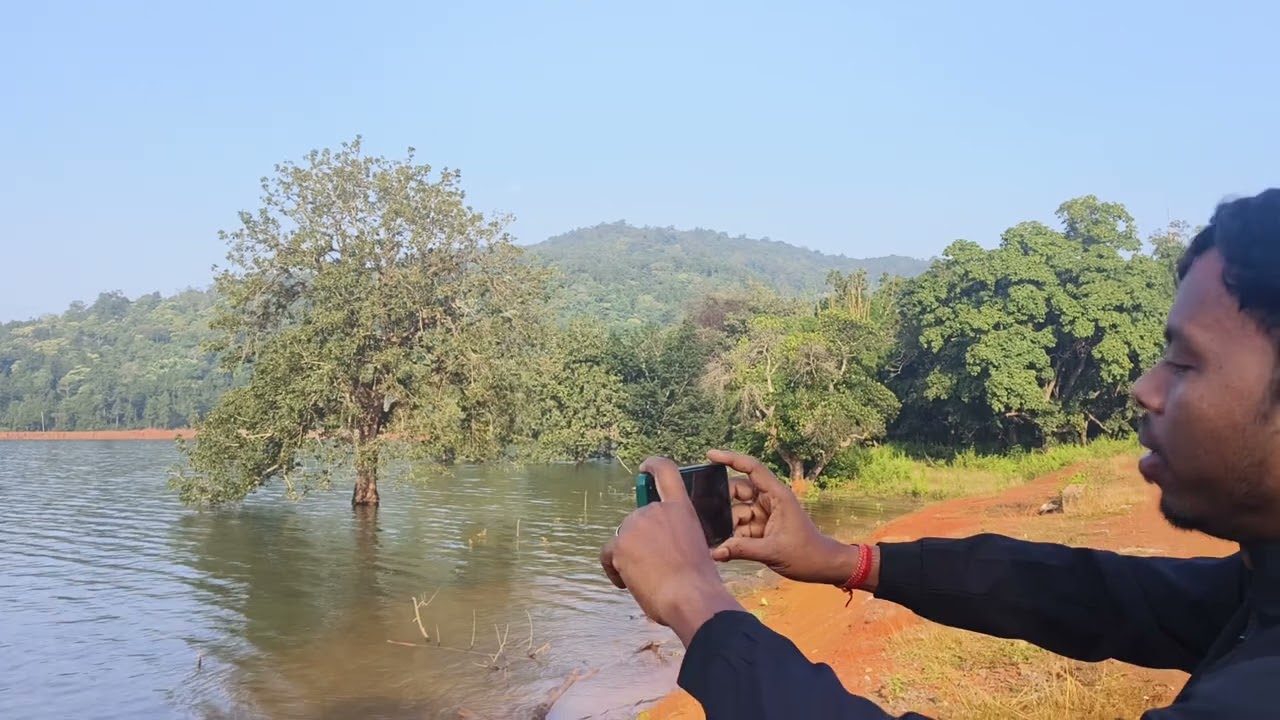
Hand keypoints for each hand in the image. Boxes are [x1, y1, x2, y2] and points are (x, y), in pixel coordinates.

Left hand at [601, 456, 743, 645]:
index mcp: (681, 508)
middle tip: (655, 567)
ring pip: (623, 540)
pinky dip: (614, 570)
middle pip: (637, 521)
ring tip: (648, 580)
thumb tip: (660, 547)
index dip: (653, 466)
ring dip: (629, 558)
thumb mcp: (695, 545)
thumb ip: (677, 535)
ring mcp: (636, 524)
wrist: (691, 597)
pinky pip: (608, 555)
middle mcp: (656, 510)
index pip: (666, 471)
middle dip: (640, 543)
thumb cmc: (697, 582)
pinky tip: (628, 583)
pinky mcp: (619, 543)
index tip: (644, 469)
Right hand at [709, 449, 867, 587]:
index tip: (710, 455)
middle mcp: (769, 500)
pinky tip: (723, 548)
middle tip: (708, 516)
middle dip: (723, 502)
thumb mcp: (772, 551)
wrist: (821, 566)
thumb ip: (741, 550)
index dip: (731, 458)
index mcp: (777, 495)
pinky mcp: (761, 527)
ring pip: (736, 511)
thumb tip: (715, 552)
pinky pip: (740, 526)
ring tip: (717, 539)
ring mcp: (765, 513)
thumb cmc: (805, 554)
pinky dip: (732, 535)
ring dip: (727, 524)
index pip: (752, 468)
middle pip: (738, 490)